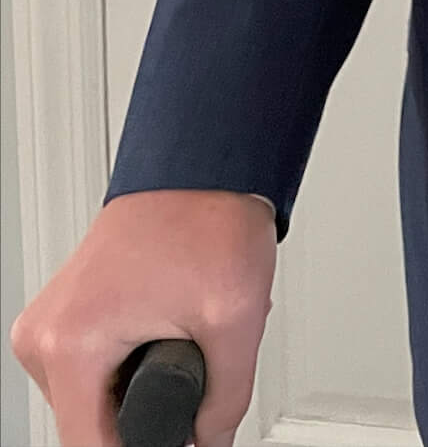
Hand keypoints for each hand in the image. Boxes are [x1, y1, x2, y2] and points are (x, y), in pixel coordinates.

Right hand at [10, 189, 275, 445]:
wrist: (204, 159)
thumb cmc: (208, 215)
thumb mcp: (233, 319)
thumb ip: (224, 400)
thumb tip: (209, 441)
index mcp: (70, 343)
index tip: (174, 442)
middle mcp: (44, 336)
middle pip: (91, 426)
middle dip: (145, 412)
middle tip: (193, 368)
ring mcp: (50, 323)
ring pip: (92, 400)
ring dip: (136, 388)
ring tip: (182, 339)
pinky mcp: (64, 313)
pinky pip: (91, 368)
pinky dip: (128, 364)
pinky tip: (165, 332)